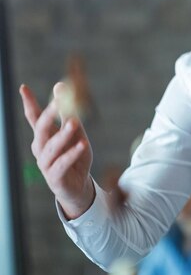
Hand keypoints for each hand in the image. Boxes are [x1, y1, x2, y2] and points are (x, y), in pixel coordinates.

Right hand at [20, 83, 93, 218]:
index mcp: (44, 137)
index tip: (23, 88)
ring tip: (75, 122)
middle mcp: (40, 148)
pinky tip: (82, 145)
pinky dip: (72, 153)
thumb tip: (63, 91)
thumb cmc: (76, 157)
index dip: (29, 103)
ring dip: (63, 134)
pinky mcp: (54, 177)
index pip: (34, 118)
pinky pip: (62, 163)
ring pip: (52, 146)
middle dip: (49, 115)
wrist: (79, 186)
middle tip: (59, 102)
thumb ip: (71, 117)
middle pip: (41, 129)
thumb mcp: (77, 135)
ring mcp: (45, 163)